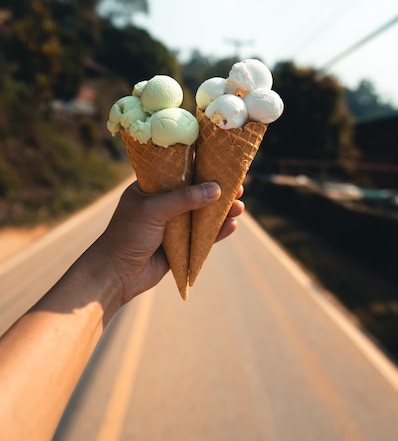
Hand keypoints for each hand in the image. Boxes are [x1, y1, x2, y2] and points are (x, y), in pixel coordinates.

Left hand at [96, 181, 243, 302]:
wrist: (115, 274)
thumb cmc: (127, 235)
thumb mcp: (153, 210)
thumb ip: (184, 199)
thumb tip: (216, 190)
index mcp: (151, 188)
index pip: (180, 172)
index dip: (202, 169)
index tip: (222, 166)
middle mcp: (163, 204)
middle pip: (196, 194)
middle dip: (217, 192)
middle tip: (238, 188)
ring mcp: (172, 226)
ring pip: (202, 216)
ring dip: (221, 212)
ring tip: (239, 208)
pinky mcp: (179, 246)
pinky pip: (202, 237)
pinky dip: (216, 232)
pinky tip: (231, 226)